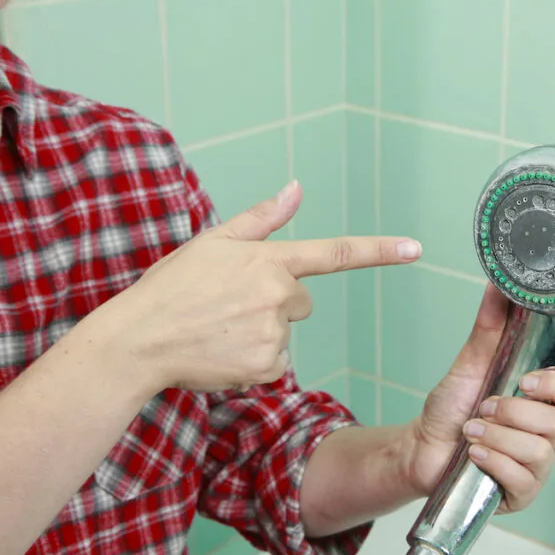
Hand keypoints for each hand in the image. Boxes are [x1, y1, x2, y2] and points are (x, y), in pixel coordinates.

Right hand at [101, 180, 421, 394]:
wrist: (138, 340)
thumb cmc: (173, 288)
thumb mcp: (214, 243)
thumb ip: (262, 219)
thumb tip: (296, 188)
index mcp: (270, 260)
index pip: (336, 252)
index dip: (380, 250)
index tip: (416, 248)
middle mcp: (278, 294)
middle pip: (302, 301)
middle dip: (275, 303)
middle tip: (230, 305)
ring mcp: (274, 333)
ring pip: (285, 333)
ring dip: (260, 333)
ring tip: (218, 329)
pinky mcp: (267, 366)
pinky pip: (275, 364)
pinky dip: (253, 361)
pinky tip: (222, 352)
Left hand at [405, 285, 554, 512]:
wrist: (422, 447)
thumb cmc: (452, 408)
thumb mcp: (470, 363)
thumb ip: (489, 327)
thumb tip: (498, 284)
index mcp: (543, 402)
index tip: (525, 380)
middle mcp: (547, 435)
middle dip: (513, 413)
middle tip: (483, 409)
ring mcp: (537, 467)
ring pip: (539, 452)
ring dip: (497, 438)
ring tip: (471, 433)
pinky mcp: (521, 494)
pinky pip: (523, 480)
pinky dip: (494, 463)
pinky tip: (475, 456)